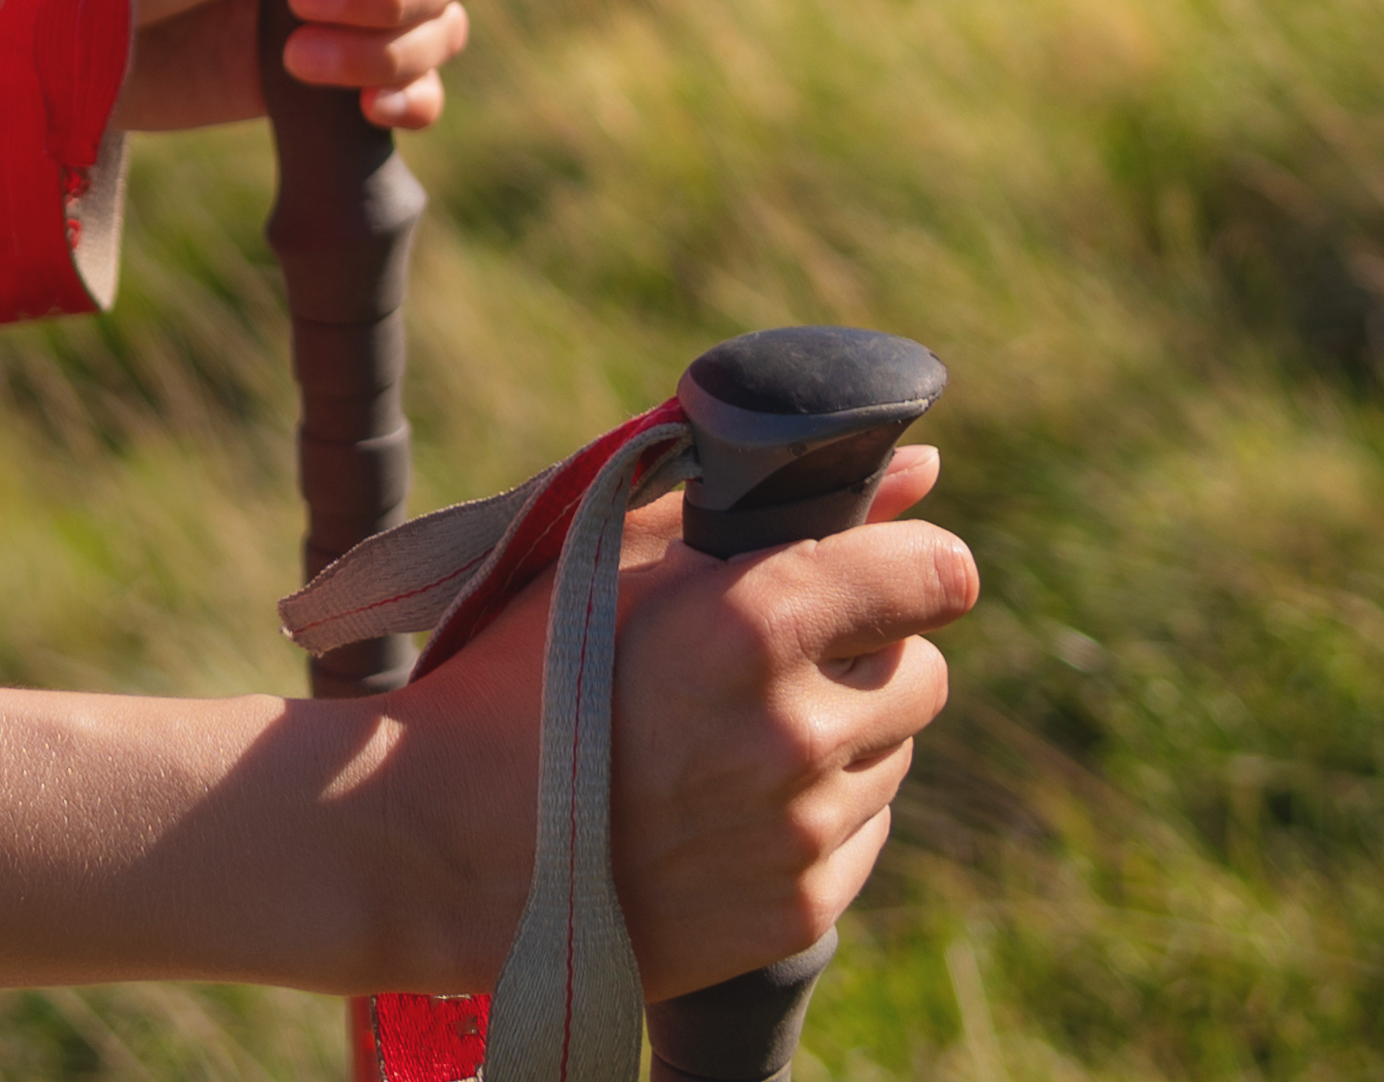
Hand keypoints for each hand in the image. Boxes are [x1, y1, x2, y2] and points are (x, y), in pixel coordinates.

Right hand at [357, 446, 971, 999]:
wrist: (446, 844)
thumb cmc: (524, 677)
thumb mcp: (627, 556)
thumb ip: (774, 502)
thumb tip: (920, 471)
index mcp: (758, 622)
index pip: (936, 576)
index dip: (917, 566)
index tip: (891, 571)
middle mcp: (798, 732)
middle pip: (921, 673)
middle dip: (867, 655)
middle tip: (776, 663)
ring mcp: (801, 834)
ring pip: (892, 759)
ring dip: (840, 738)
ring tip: (731, 740)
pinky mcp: (796, 912)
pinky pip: (861, 839)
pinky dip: (818, 817)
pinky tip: (727, 806)